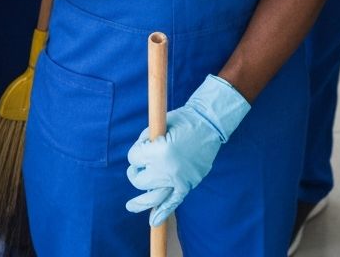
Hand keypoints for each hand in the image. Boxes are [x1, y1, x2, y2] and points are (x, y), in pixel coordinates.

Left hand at [126, 75, 248, 225]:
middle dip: (136, 172)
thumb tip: (137, 157)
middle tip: (138, 166)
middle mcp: (167, 169)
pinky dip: (164, 212)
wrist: (209, 123)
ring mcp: (179, 180)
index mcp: (159, 151)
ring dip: (141, 202)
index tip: (142, 145)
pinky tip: (154, 221)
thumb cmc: (182, 119)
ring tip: (131, 206)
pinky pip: (174, 202)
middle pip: (140, 180)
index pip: (134, 158)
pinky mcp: (188, 185)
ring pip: (153, 197)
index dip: (135, 151)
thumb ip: (145, 141)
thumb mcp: (158, 124)